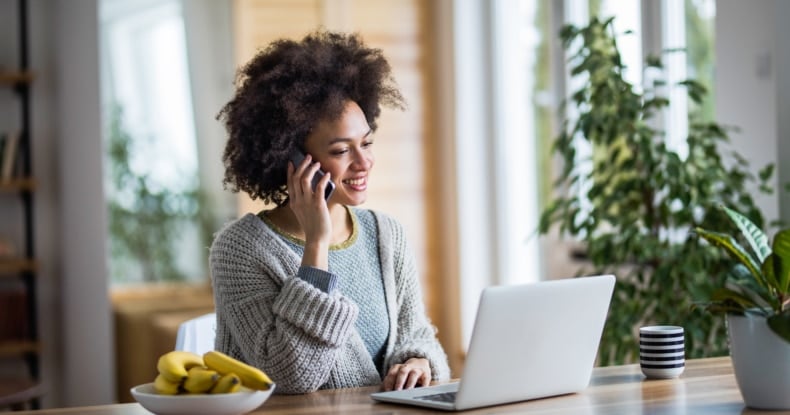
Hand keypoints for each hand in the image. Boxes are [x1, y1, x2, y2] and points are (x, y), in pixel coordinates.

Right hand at [287, 154, 332, 269]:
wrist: (316, 239)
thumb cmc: (313, 227)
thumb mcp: (304, 213)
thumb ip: (304, 202)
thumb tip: (313, 190)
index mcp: (293, 203)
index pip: (289, 183)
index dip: (290, 171)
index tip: (292, 162)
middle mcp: (298, 201)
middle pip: (296, 178)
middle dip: (302, 165)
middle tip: (308, 157)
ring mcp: (307, 202)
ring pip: (304, 179)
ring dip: (311, 169)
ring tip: (318, 163)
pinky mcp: (317, 204)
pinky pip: (319, 187)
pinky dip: (323, 179)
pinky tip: (327, 175)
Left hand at [383, 358, 431, 390]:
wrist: (420, 364)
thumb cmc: (406, 374)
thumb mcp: (397, 375)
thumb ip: (391, 382)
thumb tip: (385, 392)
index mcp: (398, 367)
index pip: (392, 373)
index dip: (389, 382)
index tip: (387, 391)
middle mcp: (408, 367)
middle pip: (402, 372)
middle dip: (399, 382)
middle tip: (397, 391)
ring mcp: (418, 370)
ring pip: (414, 374)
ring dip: (410, 383)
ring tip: (408, 391)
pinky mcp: (426, 375)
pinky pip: (425, 380)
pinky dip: (423, 385)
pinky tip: (420, 391)